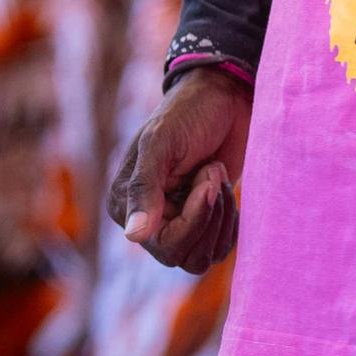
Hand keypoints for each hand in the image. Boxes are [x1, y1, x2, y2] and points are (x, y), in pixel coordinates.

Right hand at [106, 69, 253, 268]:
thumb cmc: (188, 114)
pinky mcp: (204, 221)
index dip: (194, 219)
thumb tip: (133, 236)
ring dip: (221, 219)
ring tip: (217, 175)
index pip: (163, 244)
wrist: (224, 98)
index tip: (209, 180)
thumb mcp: (162, 144)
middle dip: (208, 216)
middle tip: (214, 172)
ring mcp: (177, 222)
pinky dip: (230, 225)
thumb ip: (145, 188)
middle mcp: (148, 219)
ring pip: (202, 258)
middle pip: (184, 256)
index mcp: (126, 204)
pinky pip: (218, 249)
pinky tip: (228, 191)